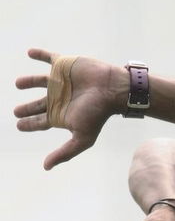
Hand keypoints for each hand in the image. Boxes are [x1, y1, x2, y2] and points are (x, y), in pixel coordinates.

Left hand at [14, 49, 127, 169]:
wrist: (111, 89)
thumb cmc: (98, 113)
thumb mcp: (81, 137)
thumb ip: (64, 152)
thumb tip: (46, 167)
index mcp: (61, 114)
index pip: (40, 121)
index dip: (29, 124)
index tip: (19, 125)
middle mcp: (59, 98)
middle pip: (38, 104)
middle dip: (27, 108)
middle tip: (17, 112)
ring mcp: (60, 81)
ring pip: (39, 81)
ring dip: (28, 82)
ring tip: (18, 84)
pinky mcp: (64, 65)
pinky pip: (49, 57)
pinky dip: (39, 54)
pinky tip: (30, 52)